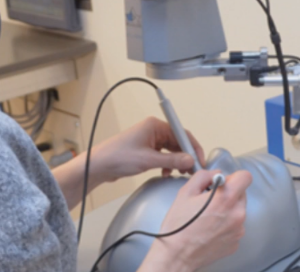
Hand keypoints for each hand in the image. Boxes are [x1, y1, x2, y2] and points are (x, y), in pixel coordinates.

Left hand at [89, 117, 204, 184]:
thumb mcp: (148, 160)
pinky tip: (167, 173)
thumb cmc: (118, 157)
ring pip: (171, 150)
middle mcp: (153, 130)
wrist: (99, 165)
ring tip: (180, 173)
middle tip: (192, 170)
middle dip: (186, 156)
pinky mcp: (145, 150)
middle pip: (178, 142)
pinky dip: (167, 164)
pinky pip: (163, 155)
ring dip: (177, 161)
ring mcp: (149, 140)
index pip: (182, 133)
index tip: (199, 161)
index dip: (193, 147)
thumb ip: (172, 160)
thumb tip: (190, 160)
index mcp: (155, 125)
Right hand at [140, 169, 251, 271]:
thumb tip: (216, 174)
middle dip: (228, 194)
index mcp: (226, 198)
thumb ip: (204, 176)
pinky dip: (226, 226)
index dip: (234, 177)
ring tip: (208, 218)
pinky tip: (210, 230)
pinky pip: (235, 227)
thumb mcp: (185, 192)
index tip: (223, 183)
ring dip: (227, 211)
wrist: (176, 256)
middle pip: (242, 195)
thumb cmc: (179, 225)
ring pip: (238, 211)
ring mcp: (238, 231)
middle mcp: (237, 214)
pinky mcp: (236, 243)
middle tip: (210, 201)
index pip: (245, 177)